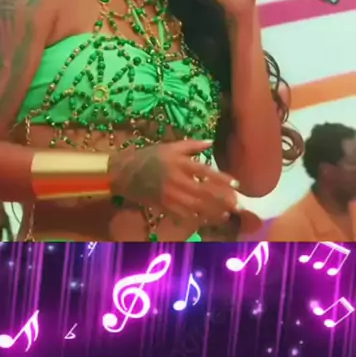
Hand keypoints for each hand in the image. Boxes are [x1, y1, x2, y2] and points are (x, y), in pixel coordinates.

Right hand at [108, 140, 239, 224]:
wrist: (125, 172)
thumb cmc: (149, 156)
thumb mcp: (170, 146)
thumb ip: (191, 145)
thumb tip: (210, 142)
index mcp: (179, 163)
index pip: (206, 171)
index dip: (222, 179)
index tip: (236, 184)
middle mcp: (177, 180)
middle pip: (204, 192)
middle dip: (222, 200)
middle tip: (237, 206)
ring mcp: (170, 195)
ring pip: (196, 207)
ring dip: (213, 212)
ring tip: (226, 215)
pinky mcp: (164, 206)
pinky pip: (184, 215)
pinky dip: (197, 219)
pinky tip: (207, 220)